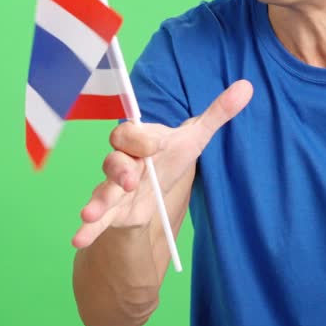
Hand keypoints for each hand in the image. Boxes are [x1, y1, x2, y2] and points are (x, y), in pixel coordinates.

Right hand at [71, 80, 252, 248]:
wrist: (156, 185)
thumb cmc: (171, 158)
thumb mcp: (195, 138)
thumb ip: (217, 113)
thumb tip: (247, 86)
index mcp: (139, 141)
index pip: (132, 133)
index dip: (143, 138)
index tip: (159, 144)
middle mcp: (122, 162)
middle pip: (113, 160)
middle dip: (119, 169)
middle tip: (130, 179)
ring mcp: (113, 187)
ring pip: (102, 190)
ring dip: (96, 201)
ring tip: (88, 215)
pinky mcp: (112, 212)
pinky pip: (98, 219)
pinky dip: (88, 230)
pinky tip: (79, 239)